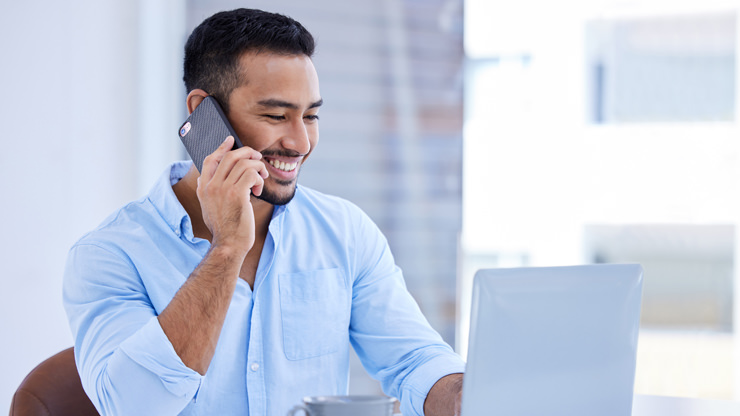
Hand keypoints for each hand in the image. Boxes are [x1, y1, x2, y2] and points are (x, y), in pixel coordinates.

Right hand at [196, 136, 267, 252]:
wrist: (228, 245)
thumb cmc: (224, 228)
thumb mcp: (209, 206)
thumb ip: (209, 190)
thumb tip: (210, 177)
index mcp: (203, 187)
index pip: (210, 159)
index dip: (222, 147)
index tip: (231, 140)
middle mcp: (211, 186)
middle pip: (230, 156)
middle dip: (247, 153)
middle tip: (257, 158)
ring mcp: (223, 189)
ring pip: (244, 163)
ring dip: (257, 167)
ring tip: (261, 179)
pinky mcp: (237, 195)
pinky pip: (251, 174)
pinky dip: (259, 178)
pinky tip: (258, 189)